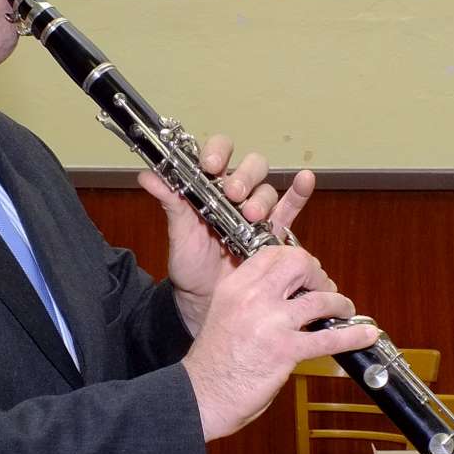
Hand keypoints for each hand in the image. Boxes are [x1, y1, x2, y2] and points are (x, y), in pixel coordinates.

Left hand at [137, 134, 313, 335]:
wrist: (205, 301)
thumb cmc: (190, 265)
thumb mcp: (179, 233)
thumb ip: (170, 201)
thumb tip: (147, 175)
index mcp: (210, 189)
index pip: (217, 155)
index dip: (217, 152)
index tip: (210, 164)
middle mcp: (235, 196)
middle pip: (250, 168)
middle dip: (243, 177)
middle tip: (234, 194)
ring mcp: (256, 213)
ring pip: (267, 190)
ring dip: (261, 198)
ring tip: (252, 216)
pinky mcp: (274, 233)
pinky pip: (291, 208)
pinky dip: (300, 192)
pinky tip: (305, 179)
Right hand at [180, 245, 378, 441]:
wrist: (200, 395)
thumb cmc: (213, 361)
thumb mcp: (223, 312)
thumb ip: (248, 296)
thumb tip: (281, 291)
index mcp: (235, 285)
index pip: (273, 253)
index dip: (297, 259)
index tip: (306, 273)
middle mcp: (253, 297)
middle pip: (299, 263)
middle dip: (318, 274)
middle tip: (323, 288)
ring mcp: (271, 322)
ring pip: (320, 297)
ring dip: (339, 303)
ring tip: (344, 310)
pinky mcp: (285, 350)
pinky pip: (329, 338)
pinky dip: (353, 336)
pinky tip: (366, 335)